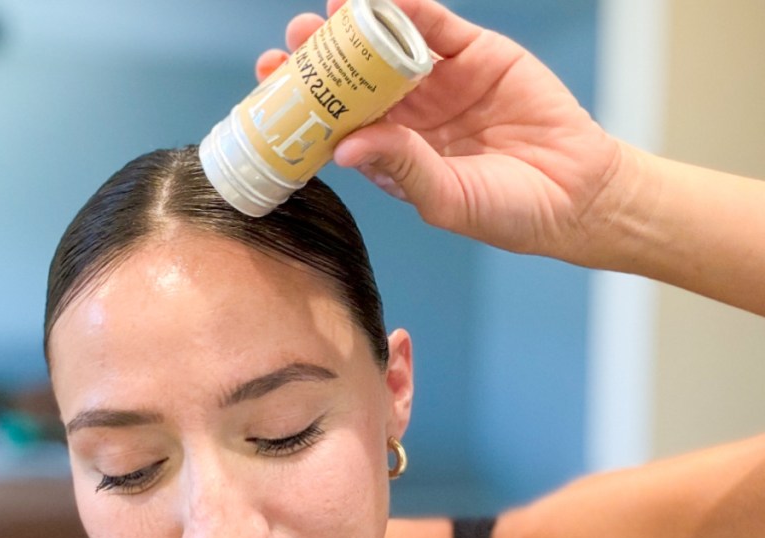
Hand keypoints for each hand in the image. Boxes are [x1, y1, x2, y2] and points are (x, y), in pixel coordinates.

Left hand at [256, 0, 626, 266]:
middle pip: (352, 80)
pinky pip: (436, 25)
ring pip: (387, 47)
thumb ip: (400, 168)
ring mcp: (439, 82)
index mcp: (391, 153)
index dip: (304, 105)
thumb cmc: (505, 211)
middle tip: (291, 44)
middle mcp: (408, 114)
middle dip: (319, 60)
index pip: (336, 123)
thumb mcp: (445, 198)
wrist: (576, 193)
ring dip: (356, 27)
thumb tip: (343, 150)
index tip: (269, 89)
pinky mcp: (474, 54)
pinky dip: (410, 9)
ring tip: (326, 13)